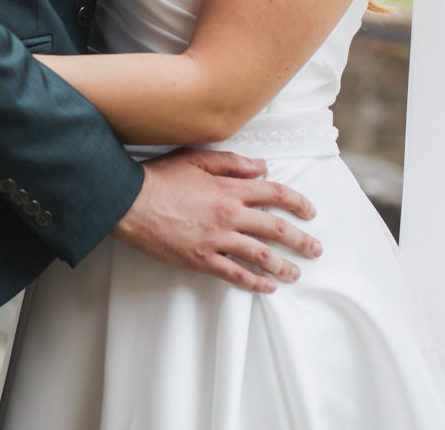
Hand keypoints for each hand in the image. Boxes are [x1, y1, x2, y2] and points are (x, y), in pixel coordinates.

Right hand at [112, 149, 321, 293]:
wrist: (128, 201)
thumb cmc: (159, 177)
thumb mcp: (195, 159)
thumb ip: (231, 163)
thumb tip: (261, 167)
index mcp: (229, 189)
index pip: (275, 194)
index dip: (297, 202)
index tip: (310, 211)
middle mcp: (229, 215)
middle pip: (276, 228)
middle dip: (301, 240)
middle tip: (316, 249)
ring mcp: (216, 239)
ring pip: (260, 255)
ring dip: (283, 265)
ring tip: (296, 272)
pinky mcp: (201, 259)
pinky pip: (234, 274)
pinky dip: (254, 282)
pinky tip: (267, 286)